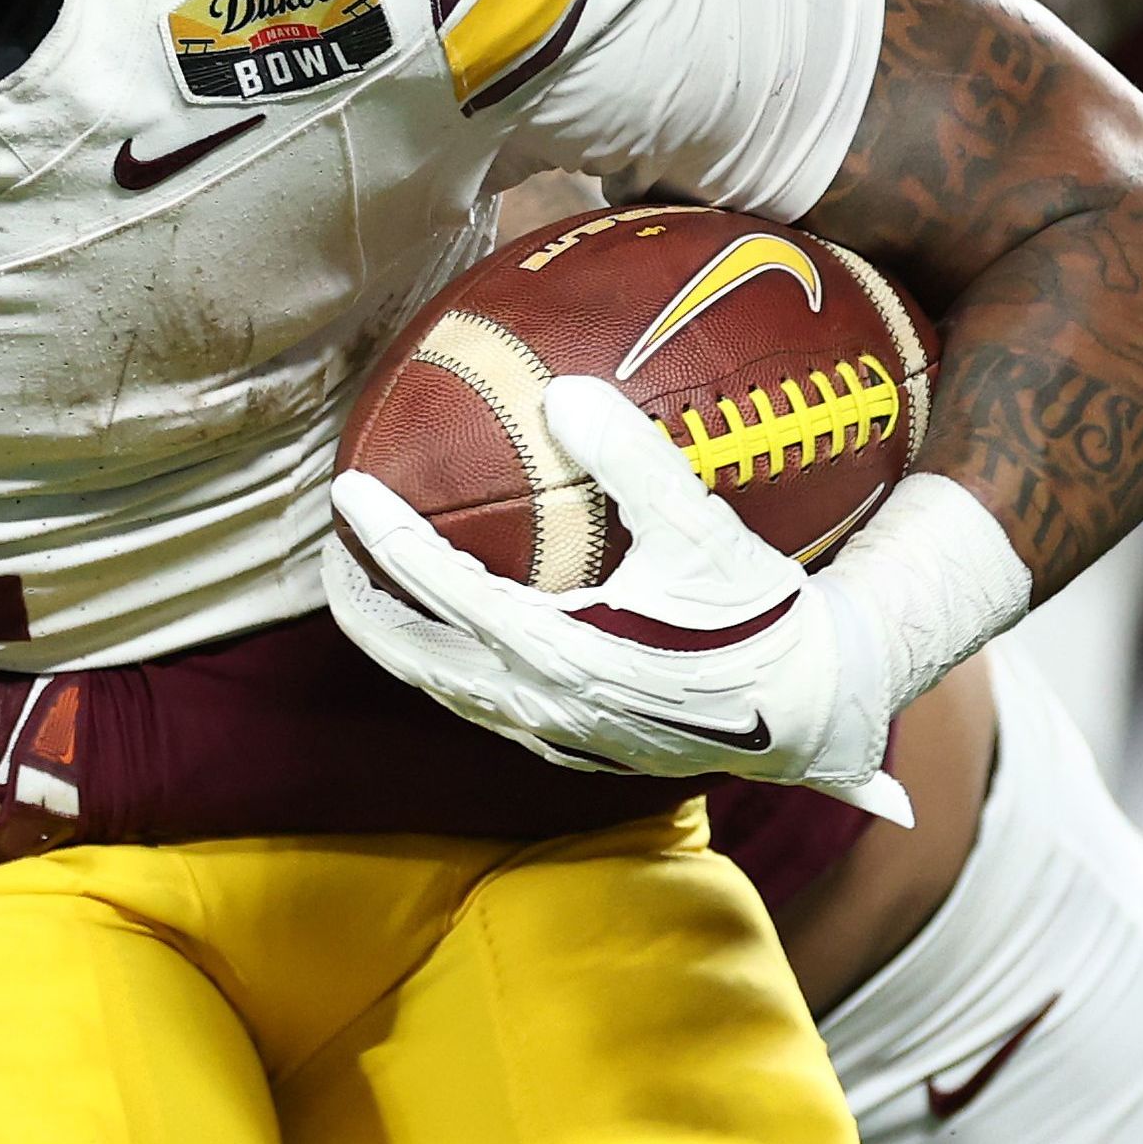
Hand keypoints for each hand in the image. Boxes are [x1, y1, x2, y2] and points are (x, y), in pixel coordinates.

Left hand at [327, 377, 916, 812]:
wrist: (814, 714)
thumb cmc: (762, 619)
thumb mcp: (705, 532)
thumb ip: (634, 462)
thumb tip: (565, 392)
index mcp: (559, 652)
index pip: (443, 590)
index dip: (388, 538)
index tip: (345, 492)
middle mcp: (542, 704)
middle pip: (417, 657)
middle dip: (361, 607)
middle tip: (328, 555)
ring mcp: (555, 735)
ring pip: (446, 691)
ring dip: (400, 643)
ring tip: (370, 596)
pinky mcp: (577, 750)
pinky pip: (486, 708)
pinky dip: (449, 667)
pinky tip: (455, 638)